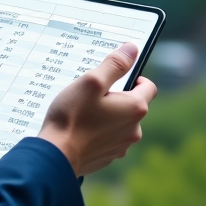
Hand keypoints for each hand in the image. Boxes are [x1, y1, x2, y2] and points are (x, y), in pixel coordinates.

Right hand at [38, 43, 156, 176]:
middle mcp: (134, 130)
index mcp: (135, 108)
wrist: (57, 155)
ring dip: (108, 115)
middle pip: (133, 105)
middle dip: (117, 97)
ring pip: (120, 122)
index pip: (148, 86)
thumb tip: (132, 49)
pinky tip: (80, 128)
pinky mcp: (108, 157)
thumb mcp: (92, 81)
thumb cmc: (72, 116)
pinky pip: (108, 138)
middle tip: (92, 93)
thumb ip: (115, 64)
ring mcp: (121, 146)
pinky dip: (98, 131)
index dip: (134, 76)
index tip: (115, 76)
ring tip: (83, 111)